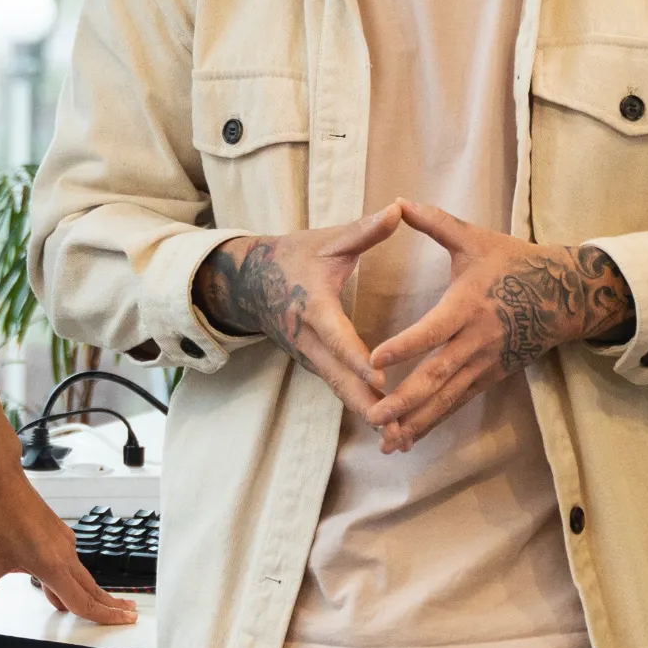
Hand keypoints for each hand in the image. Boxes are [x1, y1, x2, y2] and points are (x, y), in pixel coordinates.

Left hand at [0, 467, 137, 638]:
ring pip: (82, 576)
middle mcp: (64, 554)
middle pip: (92, 589)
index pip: (83, 602)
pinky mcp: (59, 534)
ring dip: (91, 593)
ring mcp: (64, 543)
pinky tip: (62, 584)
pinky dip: (75, 579)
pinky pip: (72, 563)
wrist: (0, 482)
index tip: (123, 623)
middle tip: (128, 617)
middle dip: (110, 606)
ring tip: (102, 605)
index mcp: (52, 566)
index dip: (105, 617)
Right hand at [194, 207, 402, 416]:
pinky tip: (387, 428)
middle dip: (367, 404)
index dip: (356, 359)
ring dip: (367, 413)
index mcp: (313, 307)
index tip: (379, 378)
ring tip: (399, 438)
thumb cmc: (293, 257)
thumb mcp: (327, 240)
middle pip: (339, 378)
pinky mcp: (314, 364)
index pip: (337, 337)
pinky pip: (340, 389)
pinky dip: (361, 407)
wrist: (248, 282)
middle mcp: (308, 339)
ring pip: (340, 390)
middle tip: (396, 426)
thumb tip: (399, 210)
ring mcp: (309, 356)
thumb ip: (364, 230)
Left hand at [363, 201, 633, 450]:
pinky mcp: (489, 377)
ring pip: (447, 398)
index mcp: (469, 305)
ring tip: (387, 440)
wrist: (563, 296)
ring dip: (416, 420)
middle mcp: (476, 340)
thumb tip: (398, 202)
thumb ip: (436, 223)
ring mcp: (484, 363)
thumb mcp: (476, 239)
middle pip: (438, 375)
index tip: (374, 360)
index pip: (434, 330)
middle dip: (405, 398)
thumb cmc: (514, 263)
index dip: (405, 346)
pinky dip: (432, 422)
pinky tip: (408, 439)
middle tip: (375, 414)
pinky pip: (457, 403)